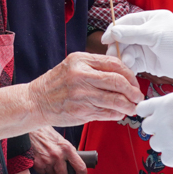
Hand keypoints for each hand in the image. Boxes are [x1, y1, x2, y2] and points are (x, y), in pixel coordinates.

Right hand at [28, 52, 142, 126]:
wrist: (35, 102)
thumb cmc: (55, 84)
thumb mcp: (72, 66)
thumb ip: (94, 67)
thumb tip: (121, 76)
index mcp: (81, 60)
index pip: (114, 64)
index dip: (129, 74)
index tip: (133, 82)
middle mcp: (81, 75)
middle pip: (118, 81)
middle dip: (133, 91)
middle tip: (137, 96)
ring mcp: (81, 94)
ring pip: (115, 100)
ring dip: (128, 105)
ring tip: (132, 107)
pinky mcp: (81, 112)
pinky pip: (106, 113)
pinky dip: (117, 114)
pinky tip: (119, 113)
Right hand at [29, 127, 86, 173]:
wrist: (30, 126)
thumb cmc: (45, 131)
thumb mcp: (60, 139)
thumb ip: (67, 151)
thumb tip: (73, 162)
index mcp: (67, 148)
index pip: (80, 166)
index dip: (81, 173)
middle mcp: (58, 155)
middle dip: (61, 172)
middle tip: (57, 165)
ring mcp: (47, 160)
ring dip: (50, 168)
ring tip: (46, 156)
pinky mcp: (37, 164)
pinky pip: (42, 172)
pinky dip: (41, 167)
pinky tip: (40, 157)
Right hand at [102, 10, 172, 79]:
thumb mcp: (154, 34)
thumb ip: (132, 34)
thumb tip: (112, 32)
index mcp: (147, 20)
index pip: (124, 23)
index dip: (113, 31)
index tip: (105, 40)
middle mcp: (144, 33)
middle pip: (123, 40)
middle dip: (118, 48)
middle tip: (114, 56)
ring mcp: (146, 48)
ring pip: (128, 53)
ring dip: (124, 58)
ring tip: (127, 63)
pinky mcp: (149, 62)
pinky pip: (134, 64)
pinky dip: (130, 67)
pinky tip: (130, 70)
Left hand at [134, 91, 172, 166]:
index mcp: (165, 103)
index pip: (142, 108)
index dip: (149, 113)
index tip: (155, 116)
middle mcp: (161, 120)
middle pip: (147, 127)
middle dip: (158, 128)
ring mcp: (166, 138)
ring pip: (155, 143)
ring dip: (165, 143)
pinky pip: (165, 158)